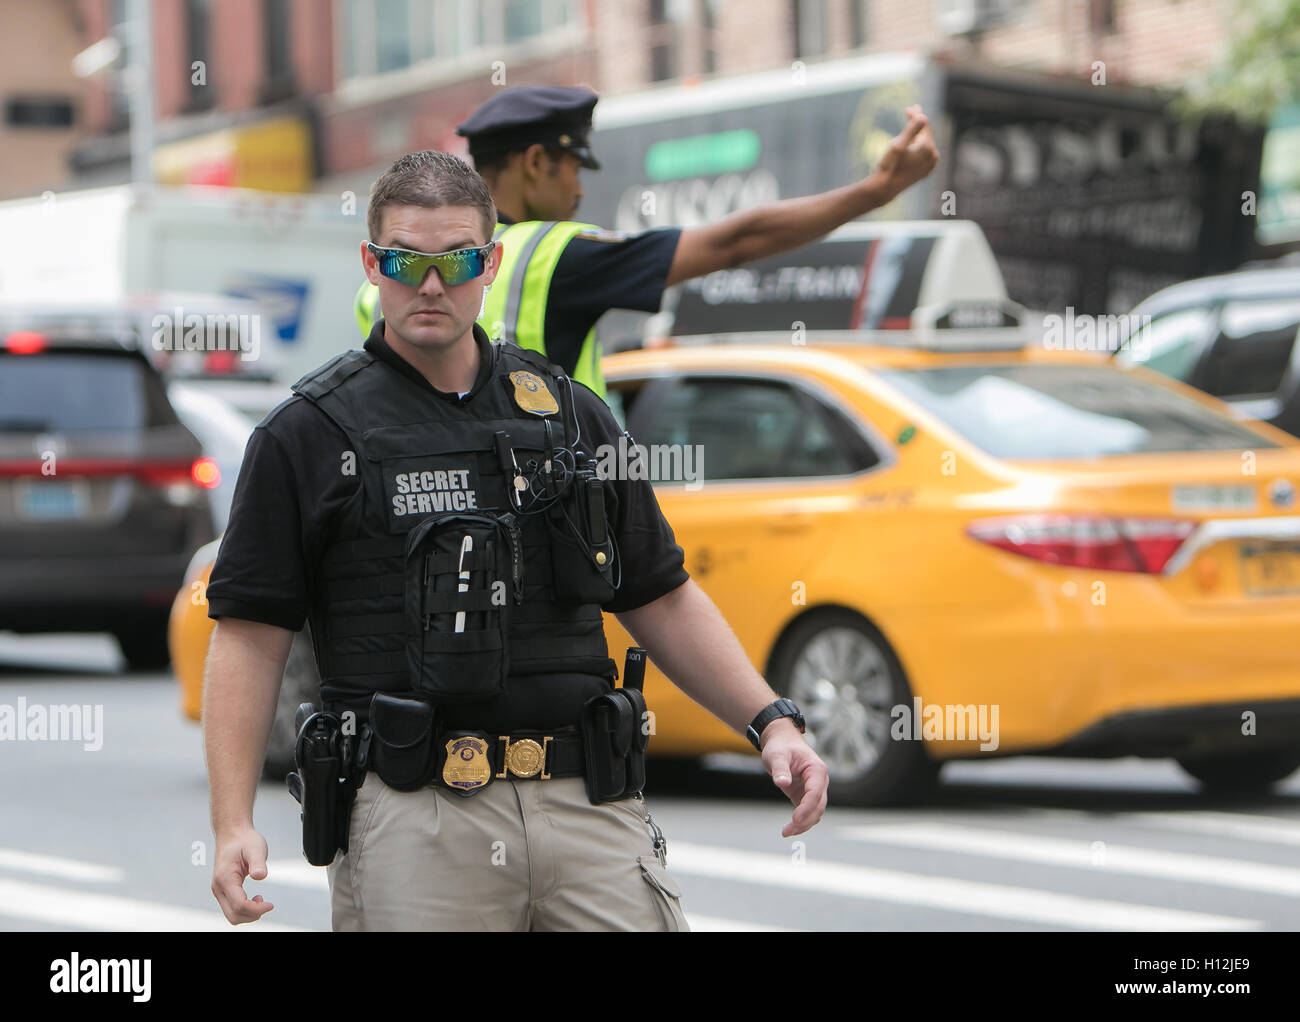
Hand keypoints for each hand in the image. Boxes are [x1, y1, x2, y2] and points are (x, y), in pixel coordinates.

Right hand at [212, 827, 274, 924]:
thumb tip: (260, 876)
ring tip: (261, 901)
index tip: (270, 905)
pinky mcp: (223, 890)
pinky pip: (231, 909)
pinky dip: (244, 910)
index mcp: (225, 878)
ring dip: (248, 914)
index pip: (239, 905)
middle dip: (252, 915)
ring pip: (231, 915)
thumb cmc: (244, 840)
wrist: (232, 834)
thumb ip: (258, 863)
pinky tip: (255, 899)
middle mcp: (218, 887)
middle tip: (267, 905)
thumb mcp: (256, 848)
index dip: (256, 909)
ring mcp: (219, 890)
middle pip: (234, 915)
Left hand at [761, 721, 828, 837]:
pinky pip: (807, 812)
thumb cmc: (780, 746)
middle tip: (787, 831)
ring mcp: (814, 789)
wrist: (781, 742)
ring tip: (786, 832)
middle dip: (805, 820)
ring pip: (815, 812)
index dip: (806, 807)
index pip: (815, 792)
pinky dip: (801, 821)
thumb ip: (780, 769)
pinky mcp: (805, 795)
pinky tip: (789, 828)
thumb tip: (782, 782)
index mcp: (816, 769)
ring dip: (803, 824)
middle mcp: (819, 781)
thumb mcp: (776, 755)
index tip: (795, 819)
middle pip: (818, 806)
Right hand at [869, 105, 939, 201]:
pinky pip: (924, 153)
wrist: (884, 188)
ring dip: (918, 133)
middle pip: (926, 134)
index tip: (907, 108)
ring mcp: (931, 165)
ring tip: (912, 123)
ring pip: (925, 143)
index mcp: (928, 149)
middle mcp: (933, 157)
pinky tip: (914, 140)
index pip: (924, 126)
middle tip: (912, 110)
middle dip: (918, 122)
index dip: (916, 115)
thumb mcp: (897, 145)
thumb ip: (911, 129)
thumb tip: (923, 116)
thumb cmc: (889, 166)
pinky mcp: (926, 170)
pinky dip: (918, 145)